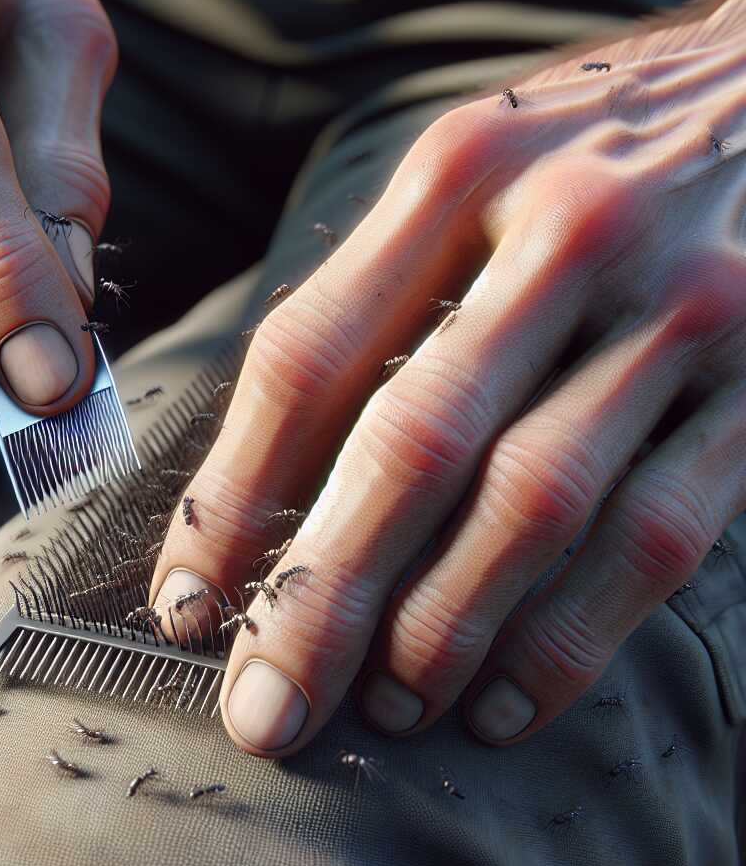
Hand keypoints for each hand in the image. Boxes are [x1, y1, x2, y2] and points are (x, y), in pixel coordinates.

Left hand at [150, 6, 745, 754]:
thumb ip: (379, 297)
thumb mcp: (473, 176)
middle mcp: (563, 233)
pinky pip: (657, 537)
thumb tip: (266, 477)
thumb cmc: (589, 154)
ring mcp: (679, 309)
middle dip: (324, 597)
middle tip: (262, 709)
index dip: (234, 496)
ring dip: (443, 629)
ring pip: (533, 503)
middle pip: (411, 444)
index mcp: (457, 176)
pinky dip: (569, 638)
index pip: (307, 358)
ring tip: (380, 711)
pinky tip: (501, 705)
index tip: (185, 604)